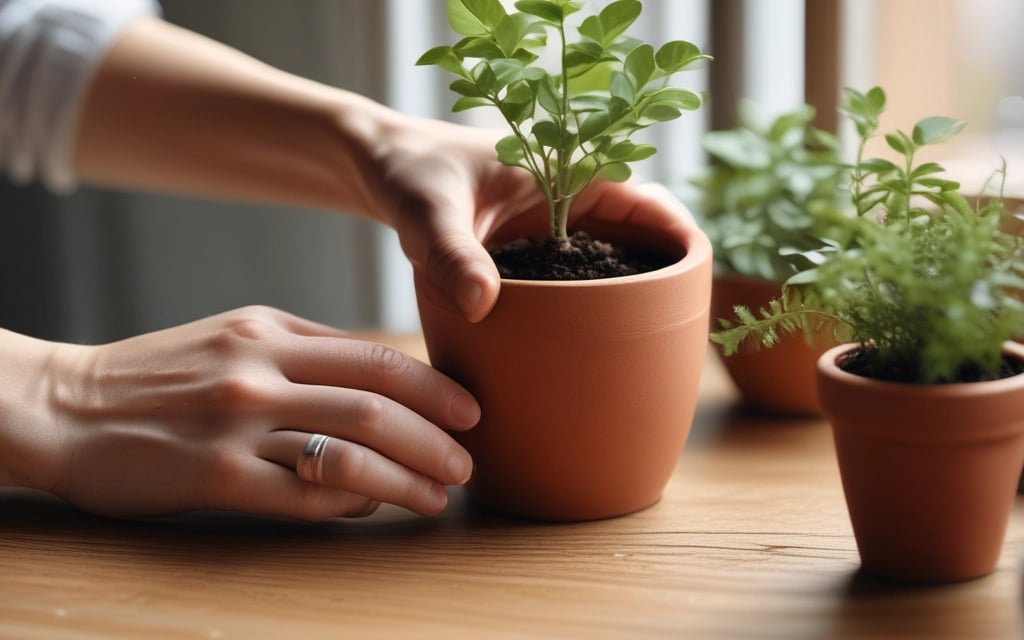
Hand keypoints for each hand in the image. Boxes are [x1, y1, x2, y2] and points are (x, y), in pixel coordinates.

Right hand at [21, 306, 477, 520]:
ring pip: (351, 448)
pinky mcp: (215, 476)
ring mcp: (237, 422)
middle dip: (436, 435)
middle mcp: (259, 369)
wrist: (64, 406)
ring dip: (408, 476)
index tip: (469, 410)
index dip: (434, 386)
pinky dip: (350, 504)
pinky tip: (374, 510)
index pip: (376, 355)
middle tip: (468, 459)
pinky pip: (304, 495)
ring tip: (438, 493)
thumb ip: (307, 358)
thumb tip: (381, 397)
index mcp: (270, 330)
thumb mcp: (235, 339)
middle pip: (378, 400)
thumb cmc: (159, 375)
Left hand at [358, 115, 696, 321]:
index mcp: (564, 171)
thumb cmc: (408, 172)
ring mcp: (551, 228)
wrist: (379, 167)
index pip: (642, 198)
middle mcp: (568, 201)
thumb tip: (484, 304)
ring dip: (626, 295)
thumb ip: (453, 254)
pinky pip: (574, 278)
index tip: (695, 269)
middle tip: (674, 327)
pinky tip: (589, 344)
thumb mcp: (428, 211)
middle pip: (636, 237)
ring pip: (608, 261)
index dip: (675, 232)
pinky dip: (589, 303)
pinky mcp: (531, 252)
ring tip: (646, 345)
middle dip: (659, 275)